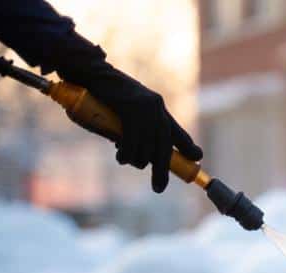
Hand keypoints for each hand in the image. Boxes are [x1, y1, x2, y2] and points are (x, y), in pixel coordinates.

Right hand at [63, 62, 202, 192]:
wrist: (88, 72)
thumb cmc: (101, 95)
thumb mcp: (125, 111)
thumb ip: (135, 129)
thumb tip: (142, 157)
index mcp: (157, 108)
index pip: (177, 131)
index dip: (188, 147)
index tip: (196, 159)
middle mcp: (156, 108)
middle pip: (165, 146)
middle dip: (162, 170)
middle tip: (158, 188)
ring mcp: (146, 108)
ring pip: (147, 147)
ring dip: (136, 160)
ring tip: (124, 160)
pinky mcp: (132, 109)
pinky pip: (133, 141)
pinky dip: (127, 154)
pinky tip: (121, 157)